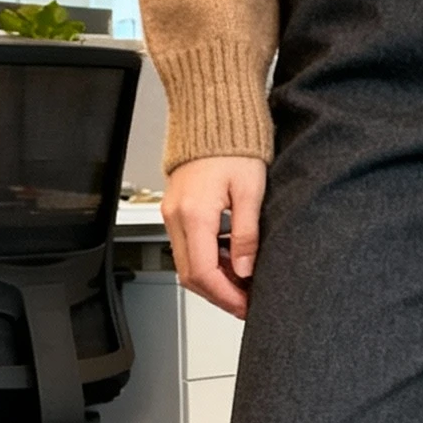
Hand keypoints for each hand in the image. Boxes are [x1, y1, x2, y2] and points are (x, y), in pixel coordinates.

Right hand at [162, 155, 266, 318]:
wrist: (213, 116)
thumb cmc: (234, 146)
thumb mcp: (250, 192)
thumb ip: (246, 235)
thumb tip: (244, 270)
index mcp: (194, 214)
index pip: (204, 273)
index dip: (226, 296)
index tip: (245, 306)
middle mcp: (176, 216)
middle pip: (190, 275)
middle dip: (218, 294)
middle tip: (245, 302)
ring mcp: (172, 213)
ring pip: (187, 264)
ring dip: (213, 279)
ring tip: (242, 284)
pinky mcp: (176, 210)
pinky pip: (187, 247)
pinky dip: (207, 261)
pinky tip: (229, 261)